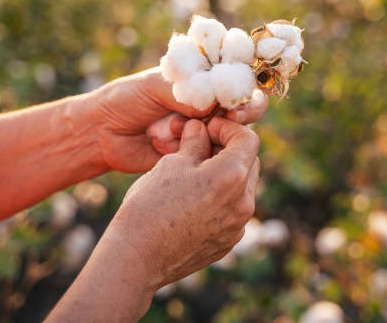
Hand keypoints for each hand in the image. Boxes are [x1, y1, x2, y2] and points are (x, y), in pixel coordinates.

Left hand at [90, 67, 267, 172]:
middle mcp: (211, 103)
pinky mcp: (198, 155)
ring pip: (232, 135)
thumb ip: (186, 91)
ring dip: (208, 134)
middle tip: (228, 120)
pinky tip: (162, 144)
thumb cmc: (126, 99)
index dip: (245, 87)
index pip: (239, 77)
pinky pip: (210, 155)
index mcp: (204, 78)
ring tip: (171, 130)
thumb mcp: (154, 86)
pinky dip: (191, 151)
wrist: (103, 134)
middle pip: (247, 107)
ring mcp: (207, 130)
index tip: (236, 99)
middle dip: (241, 114)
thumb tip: (214, 103)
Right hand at [109, 117, 259, 286]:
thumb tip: (201, 129)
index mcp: (232, 176)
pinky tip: (193, 200)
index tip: (206, 129)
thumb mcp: (171, 164)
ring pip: (243, 188)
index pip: (248, 139)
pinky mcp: (229, 242)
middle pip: (249, 163)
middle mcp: (244, 203)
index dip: (227, 128)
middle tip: (199, 148)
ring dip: (226, 174)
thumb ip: (195, 143)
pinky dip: (221, 199)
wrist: (136, 258)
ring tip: (193, 173)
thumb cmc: (150, 205)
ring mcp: (238, 226)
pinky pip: (233, 211)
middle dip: (229, 150)